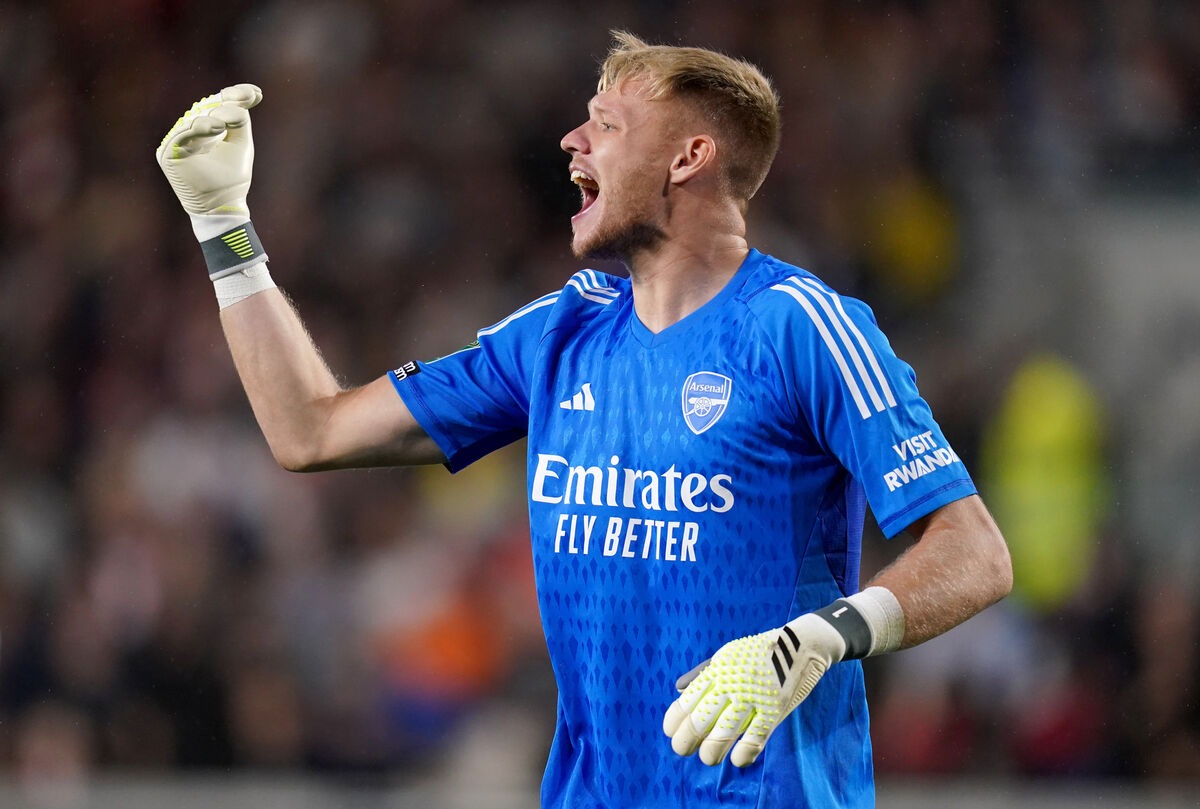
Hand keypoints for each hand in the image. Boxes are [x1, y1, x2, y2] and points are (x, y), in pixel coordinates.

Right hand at [156, 84, 262, 220]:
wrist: (223, 204)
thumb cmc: (231, 177)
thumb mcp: (240, 144)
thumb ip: (240, 120)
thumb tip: (250, 93)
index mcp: (208, 125)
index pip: (219, 103)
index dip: (236, 95)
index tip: (256, 93)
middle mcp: (191, 129)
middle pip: (208, 108)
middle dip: (226, 105)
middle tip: (242, 102)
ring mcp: (178, 140)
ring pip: (194, 120)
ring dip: (212, 117)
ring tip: (226, 122)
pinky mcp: (168, 153)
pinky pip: (182, 136)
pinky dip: (198, 130)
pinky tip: (215, 127)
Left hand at [662, 612, 846, 766]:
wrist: (802, 645)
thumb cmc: (759, 653)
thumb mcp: (727, 655)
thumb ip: (702, 673)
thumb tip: (678, 689)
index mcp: (717, 670)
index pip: (686, 701)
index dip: (674, 721)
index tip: (670, 732)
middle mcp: (730, 684)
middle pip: (699, 720)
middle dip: (685, 741)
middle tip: (682, 749)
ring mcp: (752, 698)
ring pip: (723, 734)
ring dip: (710, 752)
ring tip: (707, 757)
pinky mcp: (774, 710)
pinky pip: (754, 739)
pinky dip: (743, 754)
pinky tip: (736, 759)